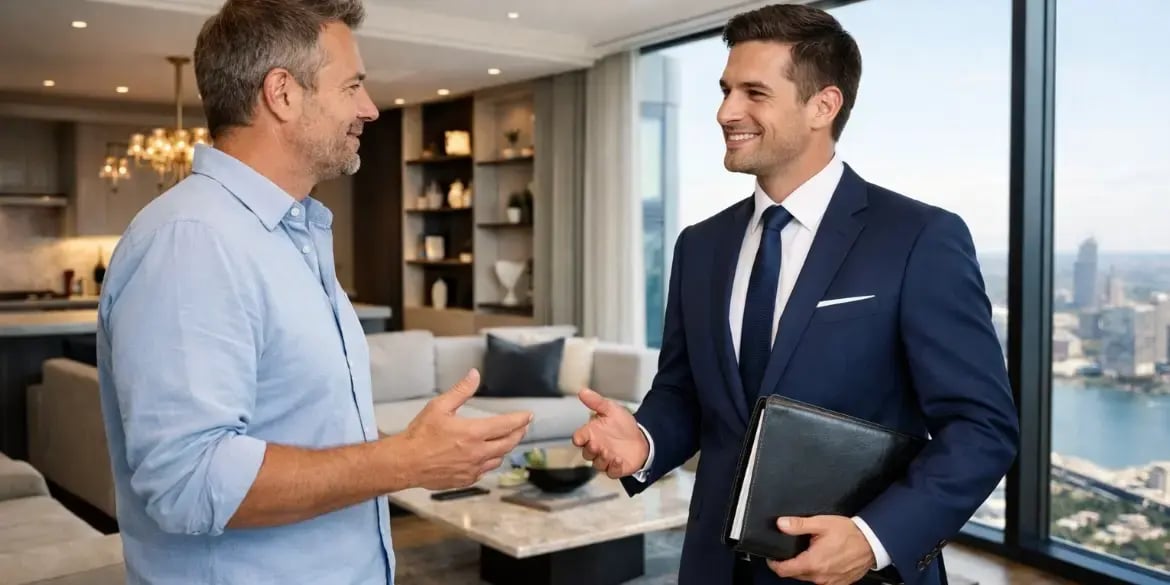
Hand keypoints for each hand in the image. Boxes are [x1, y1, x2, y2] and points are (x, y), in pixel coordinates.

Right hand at [398, 369, 531, 489]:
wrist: (406, 463)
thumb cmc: (420, 435)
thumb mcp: (439, 406)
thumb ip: (461, 391)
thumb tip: (474, 375)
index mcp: (473, 433)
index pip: (506, 425)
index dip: (520, 420)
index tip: (528, 416)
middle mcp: (477, 453)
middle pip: (508, 444)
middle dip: (518, 434)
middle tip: (522, 427)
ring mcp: (473, 468)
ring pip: (499, 459)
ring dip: (505, 448)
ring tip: (505, 440)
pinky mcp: (466, 480)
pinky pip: (485, 471)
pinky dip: (490, 462)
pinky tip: (486, 457)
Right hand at [571, 388, 648, 477]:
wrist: (641, 438)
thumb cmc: (623, 425)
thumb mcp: (611, 409)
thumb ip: (596, 402)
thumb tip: (582, 391)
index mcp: (592, 434)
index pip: (578, 438)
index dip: (578, 439)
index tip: (580, 438)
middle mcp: (596, 448)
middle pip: (586, 453)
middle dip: (590, 450)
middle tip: (596, 445)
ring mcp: (605, 459)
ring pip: (597, 464)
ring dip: (601, 459)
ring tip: (608, 452)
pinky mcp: (616, 468)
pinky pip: (611, 472)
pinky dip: (613, 468)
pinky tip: (618, 460)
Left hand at [766, 516, 874, 584]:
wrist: (872, 543)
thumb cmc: (849, 533)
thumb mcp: (822, 523)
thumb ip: (799, 525)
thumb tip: (781, 524)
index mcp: (813, 563)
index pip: (784, 570)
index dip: (774, 564)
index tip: (772, 558)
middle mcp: (820, 577)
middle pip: (795, 575)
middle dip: (789, 565)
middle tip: (791, 551)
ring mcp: (830, 582)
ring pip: (808, 579)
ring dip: (804, 569)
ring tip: (808, 554)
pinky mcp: (839, 583)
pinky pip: (822, 581)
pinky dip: (818, 573)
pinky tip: (822, 562)